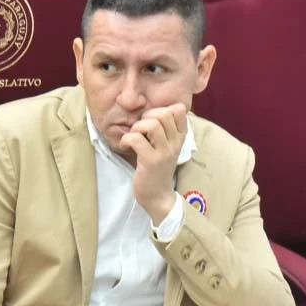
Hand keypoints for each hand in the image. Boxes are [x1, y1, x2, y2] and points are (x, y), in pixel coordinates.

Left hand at [119, 104, 187, 223]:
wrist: (158, 196)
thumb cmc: (157, 169)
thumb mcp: (166, 147)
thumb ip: (164, 130)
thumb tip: (151, 111)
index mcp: (180, 137)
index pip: (179, 109)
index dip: (162, 109)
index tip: (152, 121)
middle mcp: (175, 143)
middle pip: (164, 113)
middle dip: (146, 117)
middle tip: (139, 130)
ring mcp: (164, 152)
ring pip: (151, 124)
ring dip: (136, 128)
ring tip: (133, 138)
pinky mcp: (151, 161)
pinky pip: (136, 139)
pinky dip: (126, 139)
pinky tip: (126, 146)